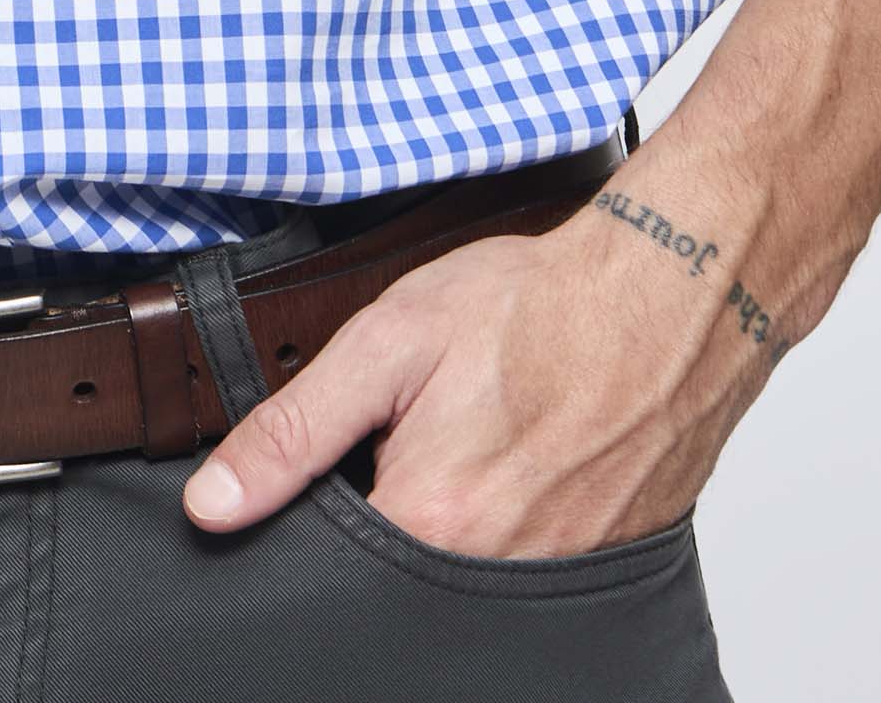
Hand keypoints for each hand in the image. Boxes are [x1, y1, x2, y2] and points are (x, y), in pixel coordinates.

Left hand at [179, 193, 785, 553]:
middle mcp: (492, 578)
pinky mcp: (598, 575)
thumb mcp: (387, 343)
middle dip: (385, 520)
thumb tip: (212, 506)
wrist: (668, 295)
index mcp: (428, 524)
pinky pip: (524, 581)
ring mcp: (553, 585)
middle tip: (420, 438)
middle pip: (396, 585)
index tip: (331, 475)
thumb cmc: (536, 307)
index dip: (312, 522)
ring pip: (458, 586)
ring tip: (473, 443)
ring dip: (448, 527)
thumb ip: (293, 431)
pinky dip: (508, 529)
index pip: (328, 574)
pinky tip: (518, 464)